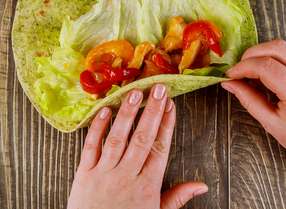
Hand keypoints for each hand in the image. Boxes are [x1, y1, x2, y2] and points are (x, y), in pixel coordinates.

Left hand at [67, 84, 207, 208]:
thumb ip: (177, 198)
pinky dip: (97, 128)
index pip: (160, 148)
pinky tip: (104, 110)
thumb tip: (201, 186)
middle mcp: (127, 177)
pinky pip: (91, 147)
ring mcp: (104, 174)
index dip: (166, 125)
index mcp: (147, 186)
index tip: (171, 105)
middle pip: (142, 138)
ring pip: (118, 138)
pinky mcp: (84, 175)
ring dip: (127, 114)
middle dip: (152, 111)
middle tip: (158, 88)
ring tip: (135, 93)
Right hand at [221, 39, 285, 168]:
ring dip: (264, 53)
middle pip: (275, 48)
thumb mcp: (273, 125)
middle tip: (240, 70)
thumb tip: (229, 84)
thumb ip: (249, 100)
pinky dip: (278, 56)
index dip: (243, 67)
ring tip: (254, 72)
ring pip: (285, 46)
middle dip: (251, 55)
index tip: (231, 75)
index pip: (265, 66)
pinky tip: (270, 71)